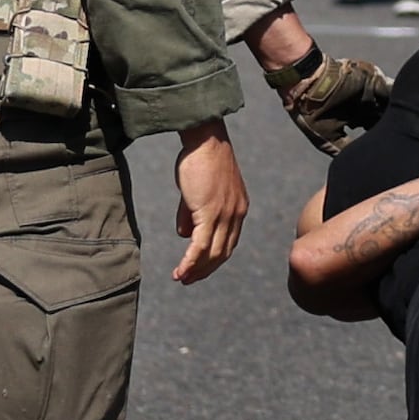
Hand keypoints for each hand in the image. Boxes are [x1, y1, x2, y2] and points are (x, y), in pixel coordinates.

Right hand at [170, 125, 248, 282]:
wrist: (205, 140)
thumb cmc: (199, 159)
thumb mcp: (198, 191)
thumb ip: (191, 213)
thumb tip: (184, 234)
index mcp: (238, 208)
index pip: (229, 242)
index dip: (214, 258)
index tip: (199, 268)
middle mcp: (236, 215)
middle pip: (223, 252)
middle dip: (205, 270)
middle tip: (189, 279)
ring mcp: (225, 215)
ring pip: (212, 253)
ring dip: (196, 269)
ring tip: (182, 278)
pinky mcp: (210, 213)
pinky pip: (200, 246)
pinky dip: (190, 262)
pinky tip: (181, 271)